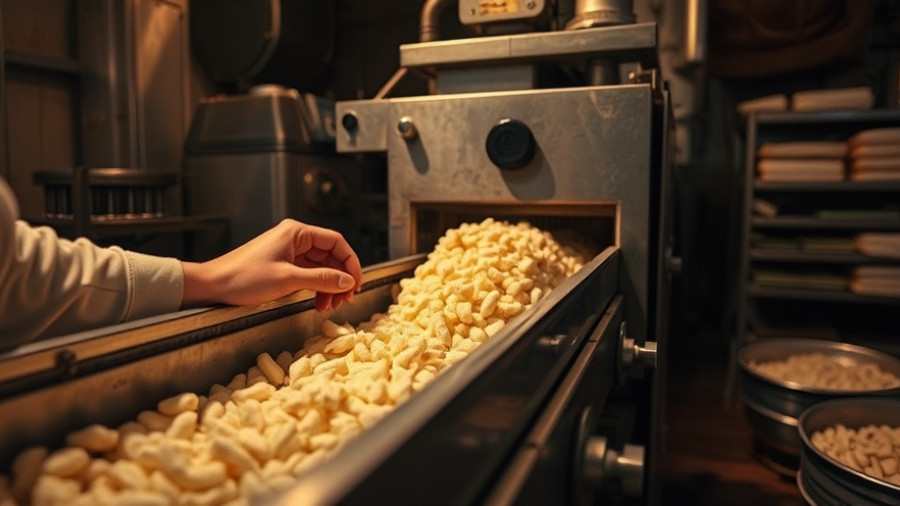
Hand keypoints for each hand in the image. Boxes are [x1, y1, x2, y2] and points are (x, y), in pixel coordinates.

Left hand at [181, 219, 362, 310]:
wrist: (213, 286)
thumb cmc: (243, 278)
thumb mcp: (288, 279)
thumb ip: (322, 279)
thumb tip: (348, 281)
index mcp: (296, 233)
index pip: (336, 242)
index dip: (351, 263)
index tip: (357, 283)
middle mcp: (294, 238)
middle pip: (330, 256)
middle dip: (340, 278)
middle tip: (345, 299)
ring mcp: (288, 252)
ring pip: (321, 267)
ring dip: (329, 286)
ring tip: (330, 305)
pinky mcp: (283, 265)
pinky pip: (308, 274)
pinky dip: (317, 288)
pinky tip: (318, 302)